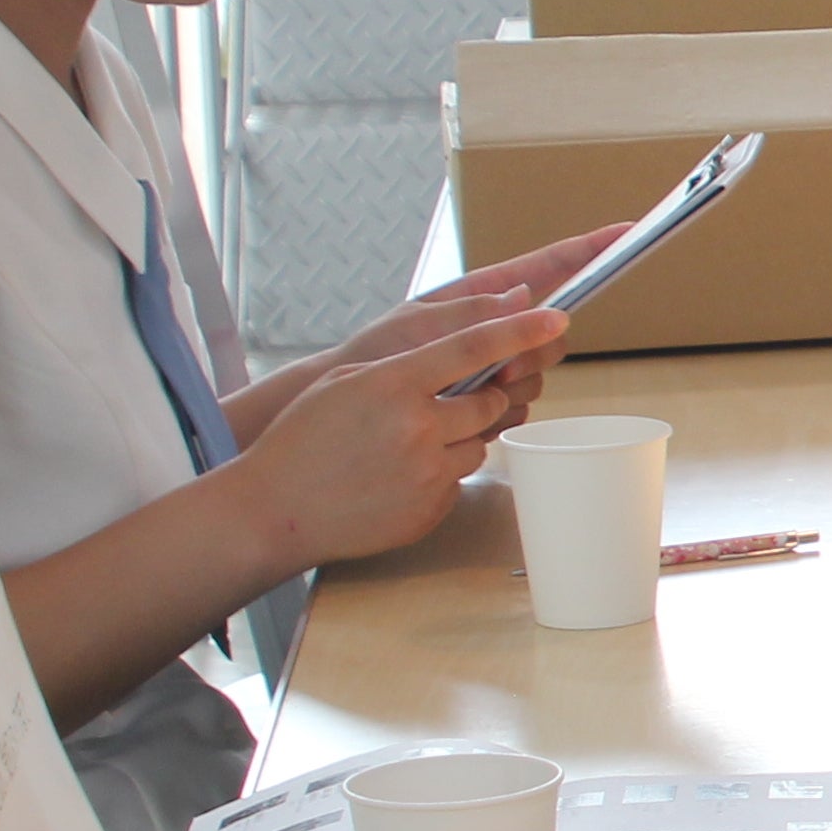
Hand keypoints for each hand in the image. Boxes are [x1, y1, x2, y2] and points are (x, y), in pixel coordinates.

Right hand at [229, 306, 560, 569]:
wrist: (275, 511)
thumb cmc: (303, 440)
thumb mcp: (343, 382)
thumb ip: (408, 362)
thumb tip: (468, 348)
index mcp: (393, 384)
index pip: (475, 348)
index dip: (520, 330)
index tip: (556, 319)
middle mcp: (417, 427)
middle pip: (491, 399)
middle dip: (483, 394)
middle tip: (449, 400)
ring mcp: (427, 473)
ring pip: (481, 441)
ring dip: (461, 435)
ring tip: (409, 443)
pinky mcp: (431, 509)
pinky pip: (460, 478)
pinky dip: (442, 471)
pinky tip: (399, 474)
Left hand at [321, 229, 622, 420]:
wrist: (350, 412)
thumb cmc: (373, 358)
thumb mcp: (415, 328)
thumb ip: (470, 316)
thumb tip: (526, 296)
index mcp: (481, 296)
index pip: (548, 266)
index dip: (589, 248)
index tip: (628, 231)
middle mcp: (496, 329)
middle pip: (553, 332)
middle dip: (535, 351)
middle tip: (497, 369)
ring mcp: (496, 367)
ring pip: (539, 377)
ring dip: (512, 390)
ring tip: (461, 398)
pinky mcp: (492, 403)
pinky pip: (522, 409)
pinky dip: (501, 418)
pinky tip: (466, 419)